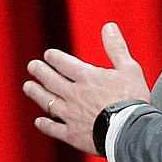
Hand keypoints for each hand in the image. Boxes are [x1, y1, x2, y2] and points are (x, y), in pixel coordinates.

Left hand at [22, 22, 150, 153]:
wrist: (130, 130)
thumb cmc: (133, 99)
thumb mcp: (129, 68)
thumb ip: (116, 47)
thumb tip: (109, 26)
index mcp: (87, 77)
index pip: (64, 64)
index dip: (55, 58)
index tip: (48, 55)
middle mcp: (74, 95)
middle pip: (51, 80)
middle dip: (40, 72)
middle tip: (32, 66)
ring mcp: (71, 115)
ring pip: (48, 102)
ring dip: (37, 93)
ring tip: (28, 87)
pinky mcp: (73, 134)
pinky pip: (54, 128)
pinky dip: (45, 124)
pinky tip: (39, 121)